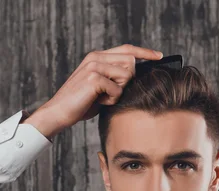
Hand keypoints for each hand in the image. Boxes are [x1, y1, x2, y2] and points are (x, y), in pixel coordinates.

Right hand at [24, 44, 162, 138]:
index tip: (159, 56)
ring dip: (118, 92)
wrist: (59, 113)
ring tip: (102, 98)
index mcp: (97, 56)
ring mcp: (94, 66)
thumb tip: (136, 75)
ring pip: (126, 76)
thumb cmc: (81, 104)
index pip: (127, 49)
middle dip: (127, 82)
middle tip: (109, 94)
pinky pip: (118, 90)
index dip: (144, 52)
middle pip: (131, 63)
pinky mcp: (94, 78)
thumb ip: (115, 78)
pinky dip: (111, 100)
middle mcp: (96, 57)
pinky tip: (97, 102)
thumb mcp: (101, 87)